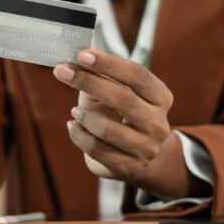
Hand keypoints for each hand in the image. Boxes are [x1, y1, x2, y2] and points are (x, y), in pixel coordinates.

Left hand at [53, 49, 174, 186]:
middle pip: (124, 98)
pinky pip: (96, 149)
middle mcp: (159, 123)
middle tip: (62, 71)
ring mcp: (147, 148)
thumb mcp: (115, 91)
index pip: (137, 75)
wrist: (138, 155)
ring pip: (108, 129)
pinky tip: (74, 127)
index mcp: (160, 97)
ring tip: (75, 112)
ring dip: (85, 116)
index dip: (109, 63)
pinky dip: (79, 135)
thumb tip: (73, 60)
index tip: (81, 55)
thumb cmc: (120, 114)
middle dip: (89, 82)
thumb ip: (101, 75)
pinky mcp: (131, 168)